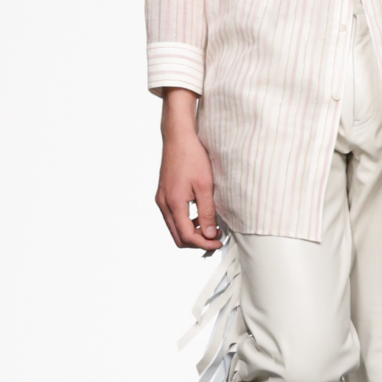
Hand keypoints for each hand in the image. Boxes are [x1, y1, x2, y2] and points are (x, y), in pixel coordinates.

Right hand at [155, 88, 222, 250]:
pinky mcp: (164, 194)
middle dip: (197, 241)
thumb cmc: (192, 156)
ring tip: (211, 226)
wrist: (178, 137)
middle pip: (178, 237)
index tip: (218, 242)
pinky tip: (201, 215)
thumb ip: (207, 212)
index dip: (204, 244)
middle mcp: (164, 204)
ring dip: (192, 232)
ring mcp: (162, 199)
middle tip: (216, 237)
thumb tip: (210, 234)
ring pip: (175, 228)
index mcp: (174, 203)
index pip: (187, 236)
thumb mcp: (205, 186)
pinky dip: (186, 222)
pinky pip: (173, 217)